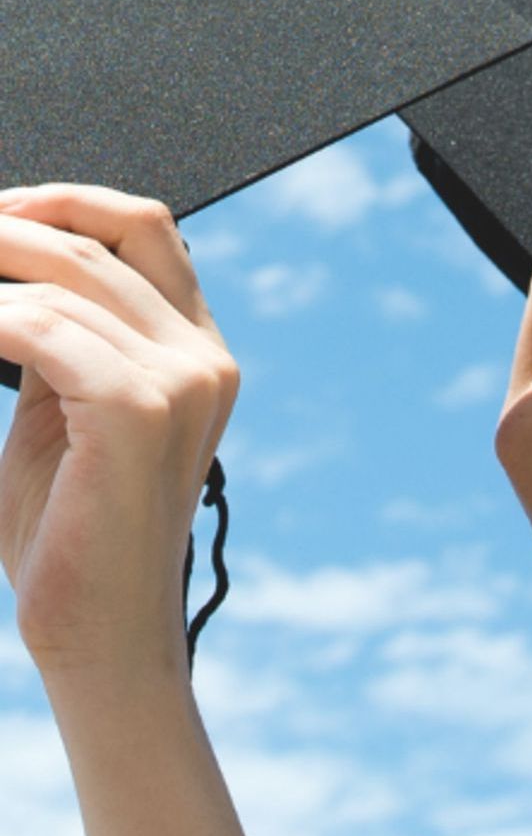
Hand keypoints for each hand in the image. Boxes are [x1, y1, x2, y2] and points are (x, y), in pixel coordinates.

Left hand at [0, 185, 236, 688]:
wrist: (98, 632)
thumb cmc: (69, 533)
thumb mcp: (63, 409)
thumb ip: (60, 338)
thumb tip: (6, 263)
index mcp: (200, 351)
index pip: (145, 229)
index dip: (64, 202)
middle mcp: (207, 355)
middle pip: (108, 234)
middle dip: (12, 222)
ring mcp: (185, 379)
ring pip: (65, 278)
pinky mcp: (142, 408)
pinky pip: (42, 329)